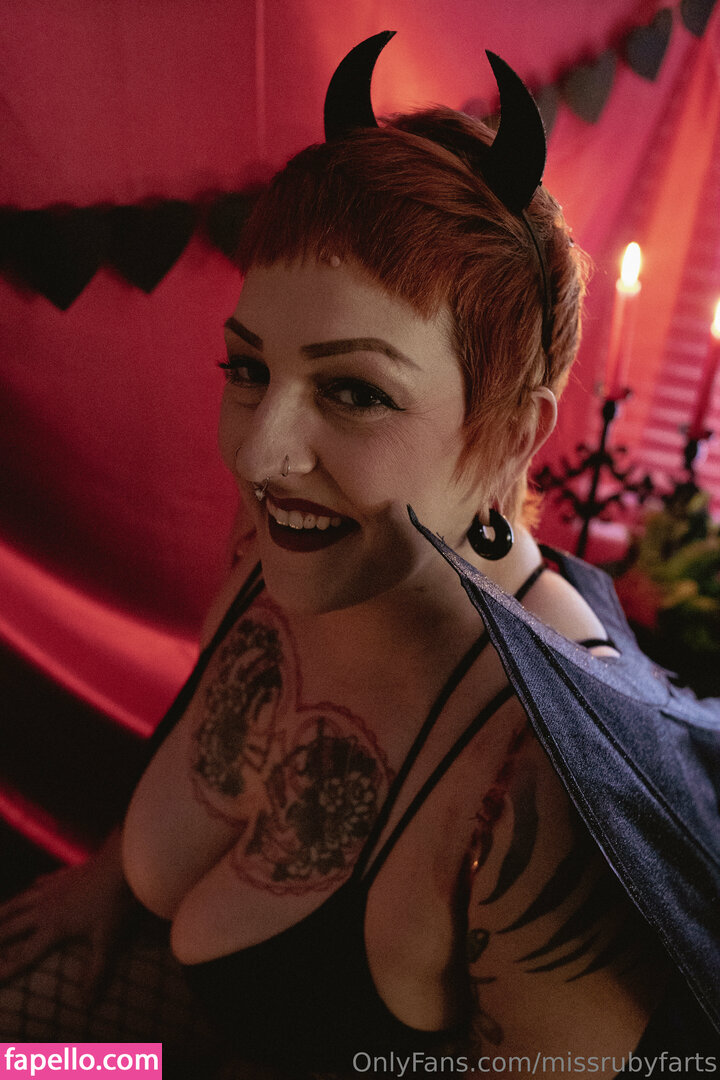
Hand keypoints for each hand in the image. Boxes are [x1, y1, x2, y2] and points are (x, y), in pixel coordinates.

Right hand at [0, 829, 133, 995]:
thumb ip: (96, 973)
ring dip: (3, 913)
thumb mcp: (107, 941)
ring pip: (19, 902)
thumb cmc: (114, 902)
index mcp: (53, 927)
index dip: (6, 969)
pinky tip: (31, 888)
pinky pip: (39, 884)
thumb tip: (87, 1005)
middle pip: (11, 927)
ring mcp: (51, 888)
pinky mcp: (62, 875)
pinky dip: (30, 890)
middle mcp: (45, 908)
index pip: (24, 955)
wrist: (119, 862)